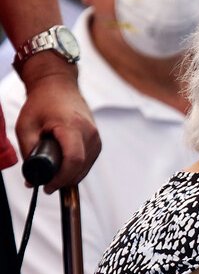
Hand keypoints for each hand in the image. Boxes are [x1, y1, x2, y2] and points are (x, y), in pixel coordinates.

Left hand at [15, 57, 99, 192]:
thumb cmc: (41, 103)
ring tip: (52, 174)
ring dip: (70, 176)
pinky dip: (76, 169)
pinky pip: (88, 162)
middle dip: (63, 181)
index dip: (61, 178)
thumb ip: (28, 152)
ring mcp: (96, 138)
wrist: (59, 86)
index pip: (74, 160)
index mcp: (72, 127)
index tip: (47, 186)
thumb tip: (32, 179)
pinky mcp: (98, 141)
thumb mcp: (25, 126)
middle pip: (80, 168)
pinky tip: (63, 167)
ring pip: (86, 168)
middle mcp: (90, 133)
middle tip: (45, 184)